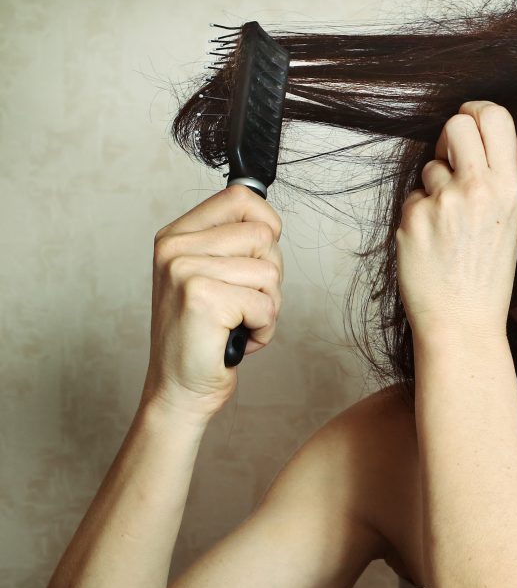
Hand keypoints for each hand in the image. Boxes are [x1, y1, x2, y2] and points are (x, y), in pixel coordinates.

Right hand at [141, 185, 283, 419]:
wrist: (178, 390)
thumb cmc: (204, 336)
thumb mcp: (212, 277)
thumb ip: (233, 245)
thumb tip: (269, 221)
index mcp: (176, 235)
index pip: (240, 197)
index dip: (267, 224)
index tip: (261, 254)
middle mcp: (175, 247)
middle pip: (263, 235)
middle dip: (270, 276)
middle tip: (243, 304)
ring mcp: (185, 270)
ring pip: (270, 270)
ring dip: (268, 306)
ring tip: (237, 322)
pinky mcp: (202, 298)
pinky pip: (267, 304)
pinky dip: (263, 329)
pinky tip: (235, 339)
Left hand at [396, 101, 516, 338]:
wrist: (462, 324)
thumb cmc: (487, 279)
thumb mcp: (511, 223)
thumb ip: (495, 180)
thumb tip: (469, 140)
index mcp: (510, 189)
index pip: (495, 116)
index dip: (477, 112)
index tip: (468, 120)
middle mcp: (478, 189)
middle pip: (456, 124)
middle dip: (450, 138)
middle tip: (450, 161)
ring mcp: (443, 202)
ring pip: (429, 165)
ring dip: (433, 186)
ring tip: (447, 226)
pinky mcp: (413, 217)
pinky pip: (412, 197)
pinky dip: (418, 215)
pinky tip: (431, 244)